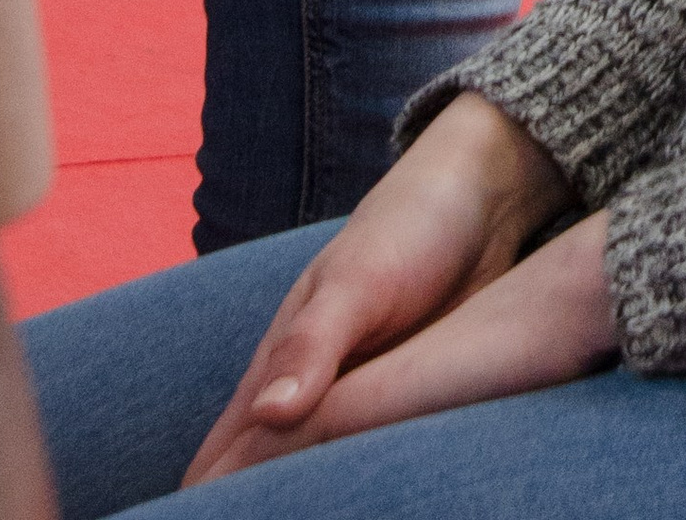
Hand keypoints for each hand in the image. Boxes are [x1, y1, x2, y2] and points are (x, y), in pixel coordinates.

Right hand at [180, 95, 568, 484]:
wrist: (482, 195)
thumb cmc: (408, 228)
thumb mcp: (358, 282)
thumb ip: (312, 345)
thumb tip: (266, 416)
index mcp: (278, 371)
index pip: (220, 462)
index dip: (203, 510)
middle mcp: (310, 399)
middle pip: (263, 485)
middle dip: (251, 514)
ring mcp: (361, 409)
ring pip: (321, 482)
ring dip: (312, 506)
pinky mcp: (408, 411)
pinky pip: (376, 468)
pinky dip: (366, 494)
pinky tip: (381, 511)